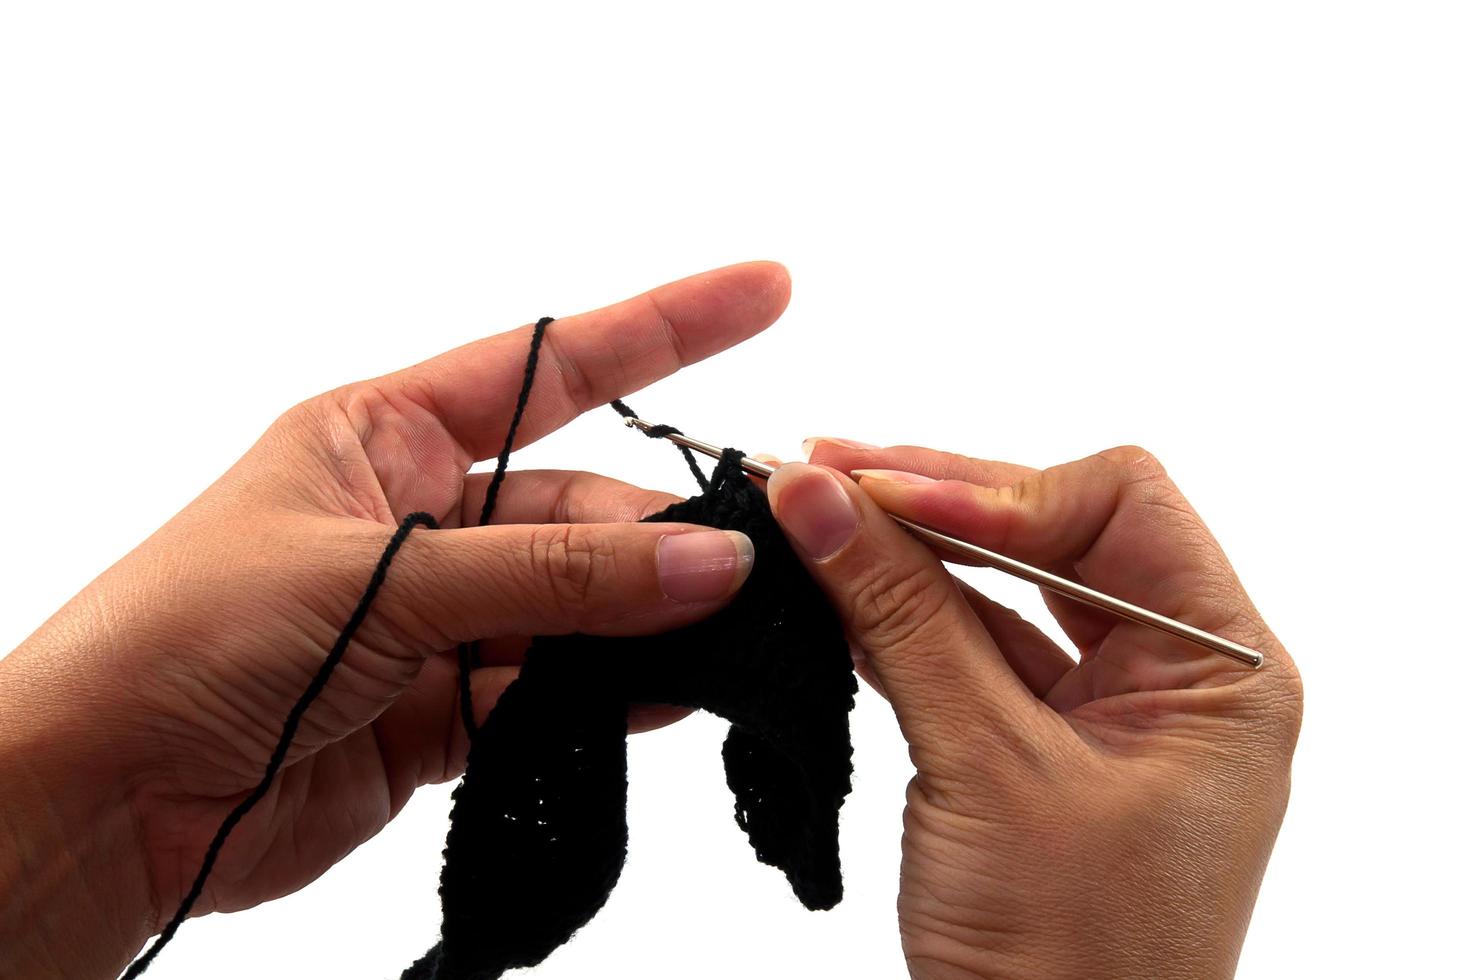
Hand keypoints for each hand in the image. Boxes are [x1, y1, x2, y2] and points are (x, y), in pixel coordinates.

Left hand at [0, 262, 789, 978]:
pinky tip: (673, 695)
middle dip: (664, 530)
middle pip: (581, 507)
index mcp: (384, 437)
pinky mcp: (445, 711)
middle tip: (753, 562)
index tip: (765, 291)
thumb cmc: (188, 637)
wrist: (104, 799)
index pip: (550, 367)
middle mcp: (422, 519)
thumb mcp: (378, 577)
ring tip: (736, 632)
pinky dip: (615, 696)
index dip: (665, 327)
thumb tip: (701, 560)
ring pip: (580, 605)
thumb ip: (552, 573)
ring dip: (651, 620)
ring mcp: (437, 619)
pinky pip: (556, 692)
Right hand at [766, 442, 1302, 978]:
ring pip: (1002, 591)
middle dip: (937, 503)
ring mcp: (1102, 715)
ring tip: (810, 520)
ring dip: (907, 556)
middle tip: (823, 474)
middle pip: (1054, 532)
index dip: (999, 488)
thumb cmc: (1072, 965)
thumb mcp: (985, 767)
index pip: (1118, 505)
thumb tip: (819, 496)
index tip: (884, 493)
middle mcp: (1174, 677)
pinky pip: (969, 652)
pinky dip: (898, 620)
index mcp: (1221, 670)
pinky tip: (833, 592)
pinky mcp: (1036, 750)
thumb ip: (901, 618)